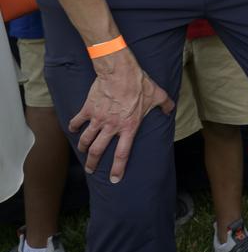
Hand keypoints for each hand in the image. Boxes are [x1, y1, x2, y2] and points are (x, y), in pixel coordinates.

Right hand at [69, 48, 174, 183]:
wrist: (119, 71)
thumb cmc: (140, 84)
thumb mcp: (158, 95)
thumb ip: (165, 105)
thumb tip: (171, 109)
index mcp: (129, 127)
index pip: (122, 154)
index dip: (118, 168)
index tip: (114, 179)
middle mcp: (112, 127)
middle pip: (98, 151)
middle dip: (92, 163)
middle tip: (90, 170)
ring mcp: (98, 119)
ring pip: (86, 139)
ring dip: (83, 147)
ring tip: (82, 151)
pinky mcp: (88, 109)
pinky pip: (77, 121)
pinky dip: (73, 127)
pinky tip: (72, 130)